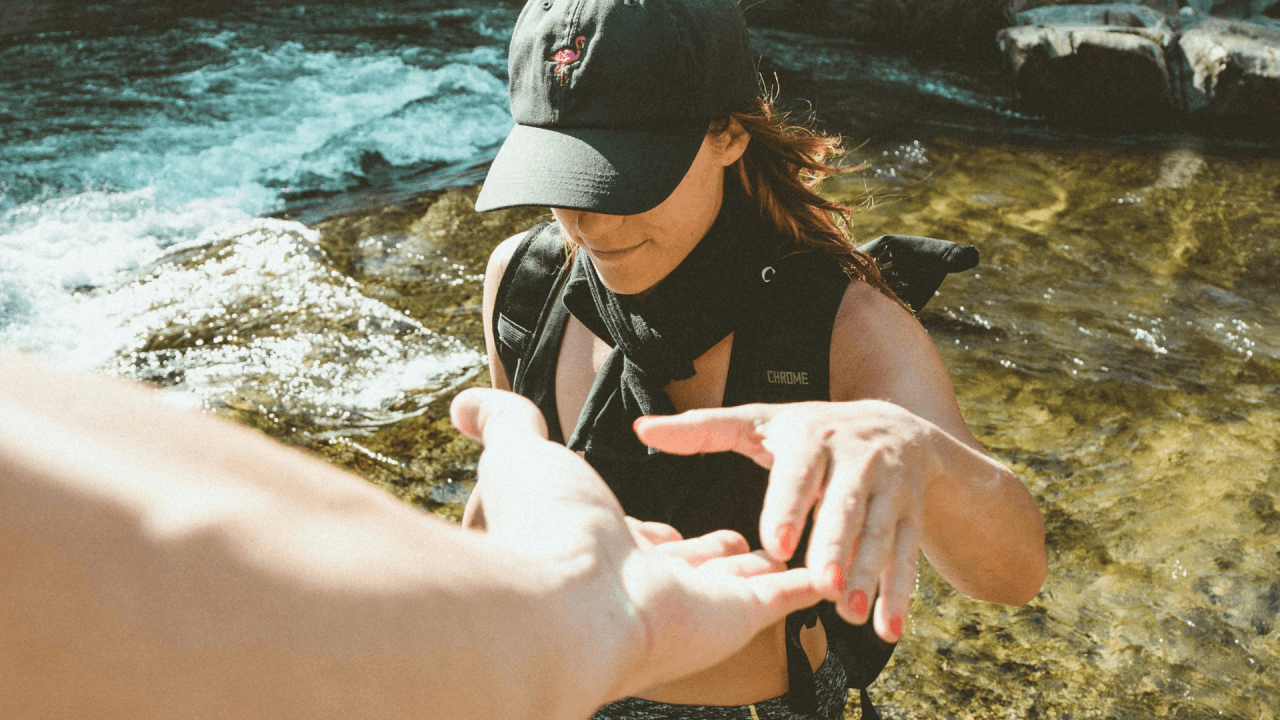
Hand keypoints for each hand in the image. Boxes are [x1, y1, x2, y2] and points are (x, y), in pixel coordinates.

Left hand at [450, 389, 826, 699]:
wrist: (571, 597)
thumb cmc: (546, 526)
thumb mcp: (521, 455)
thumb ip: (502, 423)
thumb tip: (463, 403)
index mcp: (609, 549)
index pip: (644, 543)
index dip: (661, 534)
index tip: (671, 531)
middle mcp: (653, 582)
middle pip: (698, 567)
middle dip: (720, 556)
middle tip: (751, 542)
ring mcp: (698, 603)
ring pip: (745, 583)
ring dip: (770, 568)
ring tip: (804, 556)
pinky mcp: (738, 613)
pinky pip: (784, 597)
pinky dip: (810, 587)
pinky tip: (833, 580)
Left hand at [634, 400, 942, 642]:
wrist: (899, 427)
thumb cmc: (812, 430)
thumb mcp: (759, 422)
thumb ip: (702, 430)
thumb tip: (641, 430)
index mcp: (811, 437)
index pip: (799, 473)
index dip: (788, 506)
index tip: (773, 545)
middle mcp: (855, 458)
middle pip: (845, 505)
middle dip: (835, 545)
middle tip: (819, 584)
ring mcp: (888, 487)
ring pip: (879, 533)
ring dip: (867, 574)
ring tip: (850, 614)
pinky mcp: (911, 514)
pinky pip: (907, 554)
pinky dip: (899, 592)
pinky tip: (886, 627)